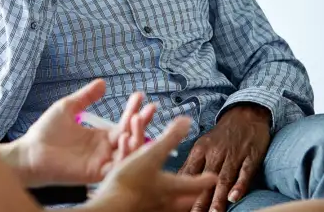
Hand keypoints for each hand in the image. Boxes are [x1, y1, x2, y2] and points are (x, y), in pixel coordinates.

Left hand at [15, 79, 155, 186]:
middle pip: (131, 137)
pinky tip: (126, 137)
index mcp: (100, 136)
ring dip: (137, 137)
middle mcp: (104, 150)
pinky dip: (125, 154)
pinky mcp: (95, 173)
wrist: (30, 152)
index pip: (124, 123)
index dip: (133, 110)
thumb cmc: (46, 132)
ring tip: (137, 119)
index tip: (140, 95)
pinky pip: (116, 166)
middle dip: (142, 123)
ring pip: (129, 152)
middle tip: (150, 108)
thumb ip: (86, 97)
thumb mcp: (68, 107)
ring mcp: (101, 162)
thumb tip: (102, 82)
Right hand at [88, 118, 216, 211]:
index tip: (214, 178)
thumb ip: (170, 138)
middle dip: (191, 197)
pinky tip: (147, 203)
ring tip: (173, 199)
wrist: (109, 208)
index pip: (193, 184)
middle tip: (196, 195)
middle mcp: (163, 202)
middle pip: (183, 203)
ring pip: (167, 209)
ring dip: (173, 203)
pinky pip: (148, 208)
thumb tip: (186, 121)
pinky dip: (151, 204)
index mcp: (170, 187)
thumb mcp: (151, 153)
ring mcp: (150, 210)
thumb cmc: (131, 182)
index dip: (205, 179)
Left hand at [178, 105, 270, 211]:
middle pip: (205, 181)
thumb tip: (177, 184)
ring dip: (218, 199)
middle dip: (200, 201)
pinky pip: (245, 172)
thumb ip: (192, 165)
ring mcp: (234, 155)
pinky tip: (234, 197)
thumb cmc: (222, 135)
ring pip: (224, 179)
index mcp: (201, 150)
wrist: (245, 114)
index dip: (183, 191)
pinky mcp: (250, 156)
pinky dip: (240, 185)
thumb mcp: (203, 145)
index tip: (178, 206)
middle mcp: (215, 153)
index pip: (189, 174)